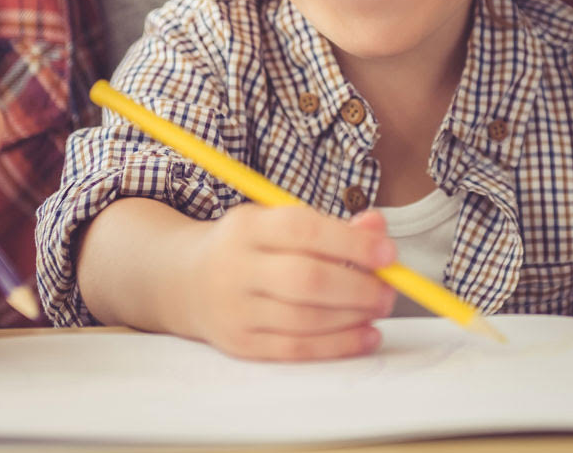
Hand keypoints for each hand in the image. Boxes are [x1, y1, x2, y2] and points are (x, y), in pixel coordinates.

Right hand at [181, 206, 397, 360]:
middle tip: (388, 290)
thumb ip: (330, 225)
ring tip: (378, 309)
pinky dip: (337, 346)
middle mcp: (236, 267)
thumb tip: (377, 227)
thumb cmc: (247, 247)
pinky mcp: (240, 343)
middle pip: (306, 279)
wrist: (184, 280)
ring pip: (304, 319)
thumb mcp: (276, 222)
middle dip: (358, 287)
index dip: (351, 242)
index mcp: (247, 226)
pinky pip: (295, 350)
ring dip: (353, 317)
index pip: (303, 229)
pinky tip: (365, 336)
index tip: (388, 253)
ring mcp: (235, 309)